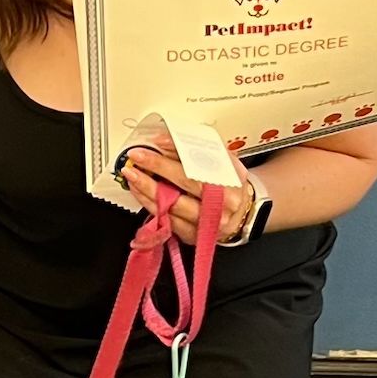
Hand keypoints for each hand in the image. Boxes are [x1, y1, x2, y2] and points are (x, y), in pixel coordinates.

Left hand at [119, 139, 253, 247]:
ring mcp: (204, 225)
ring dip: (145, 192)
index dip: (168, 162)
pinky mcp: (193, 236)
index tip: (150, 148)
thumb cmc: (230, 182)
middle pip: (179, 194)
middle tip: (134, 162)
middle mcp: (218, 209)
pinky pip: (165, 221)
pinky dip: (150, 205)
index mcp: (229, 186)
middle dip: (151, 177)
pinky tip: (141, 193)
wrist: (244, 210)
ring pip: (168, 210)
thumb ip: (194, 149)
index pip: (193, 173)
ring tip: (132, 176)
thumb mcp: (222, 159)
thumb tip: (163, 141)